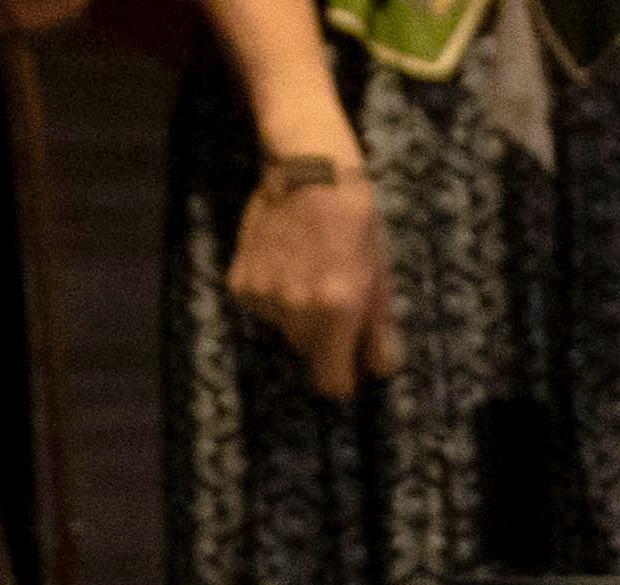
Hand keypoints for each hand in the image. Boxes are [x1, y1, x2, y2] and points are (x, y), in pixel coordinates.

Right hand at [226, 152, 395, 397]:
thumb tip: (379, 369)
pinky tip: (284, 260)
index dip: (341, 375)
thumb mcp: (379, 272)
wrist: (308, 167)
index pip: (332, 383)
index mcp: (337, 308)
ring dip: (297, 311)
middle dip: (323, 334)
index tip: (346, 361)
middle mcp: (296, 308)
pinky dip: (272, 294)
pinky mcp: (240, 283)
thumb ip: (378, 328)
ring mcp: (264, 296)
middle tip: (332, 290)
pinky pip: (262, 308)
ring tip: (307, 268)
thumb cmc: (354, 219)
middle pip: (309, 351)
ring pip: (285, 328)